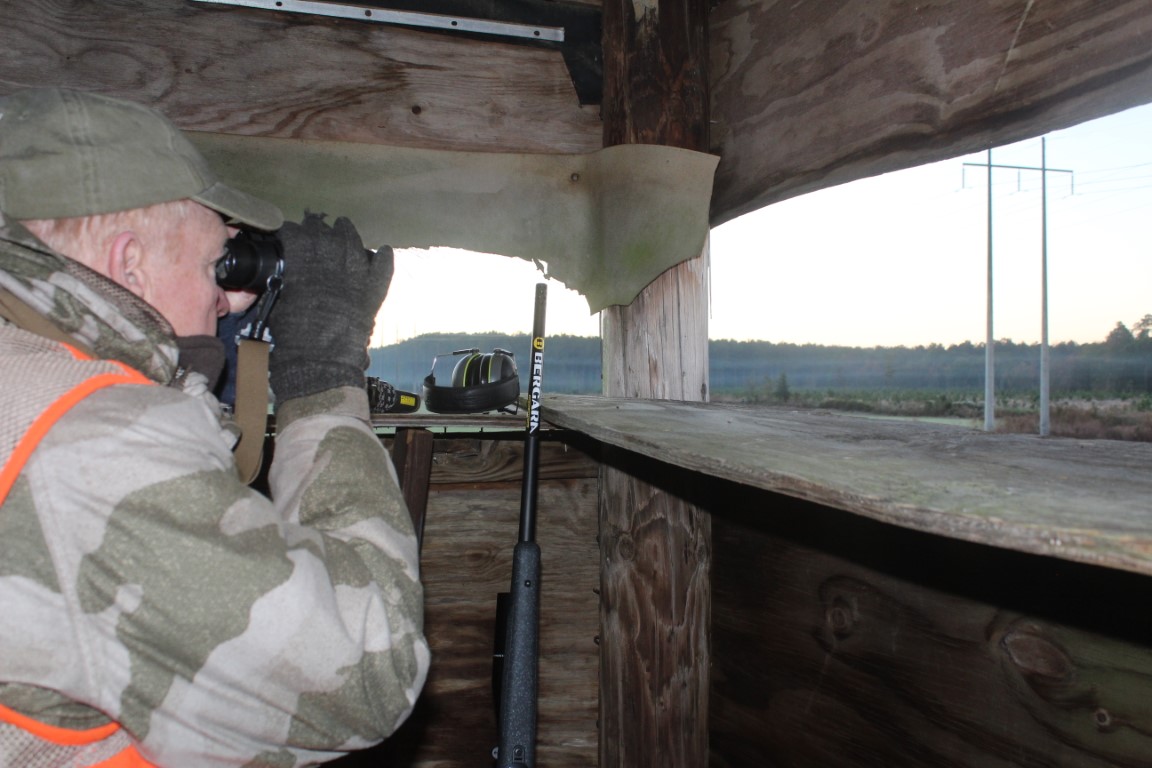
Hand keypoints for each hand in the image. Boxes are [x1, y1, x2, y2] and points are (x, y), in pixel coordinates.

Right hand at [266, 213, 393, 402]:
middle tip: (314, 224)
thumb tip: (287, 276)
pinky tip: (384, 249)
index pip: (298, 241)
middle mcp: (331, 273)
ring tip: (343, 224)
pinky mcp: (370, 298)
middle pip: (326, 239)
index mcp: (304, 275)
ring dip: (348, 233)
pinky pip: (382, 273)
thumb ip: (285, 288)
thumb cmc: (293, 343)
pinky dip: (384, 260)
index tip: (289, 230)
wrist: (321, 367)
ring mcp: (355, 284)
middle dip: (319, 228)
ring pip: (353, 248)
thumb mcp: (279, 309)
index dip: (293, 232)